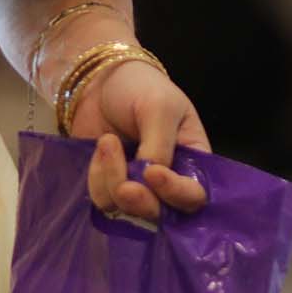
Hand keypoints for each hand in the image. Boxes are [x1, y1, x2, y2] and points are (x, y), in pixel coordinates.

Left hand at [62, 55, 210, 221]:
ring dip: (113, 181)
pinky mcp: (109, 186)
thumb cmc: (139, 87)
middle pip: (162, 214)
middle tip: (124, 185)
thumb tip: (149, 181)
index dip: (175, 193)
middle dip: (141, 202)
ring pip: (128, 210)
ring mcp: (138, 186)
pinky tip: (99, 149)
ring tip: (107, 142)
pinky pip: (104, 201)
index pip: (194, 196)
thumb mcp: (160, 108)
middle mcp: (169, 181)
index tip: (153, 173)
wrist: (98, 78)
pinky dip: (97, 179)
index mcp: (193, 161)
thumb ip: (159, 147)